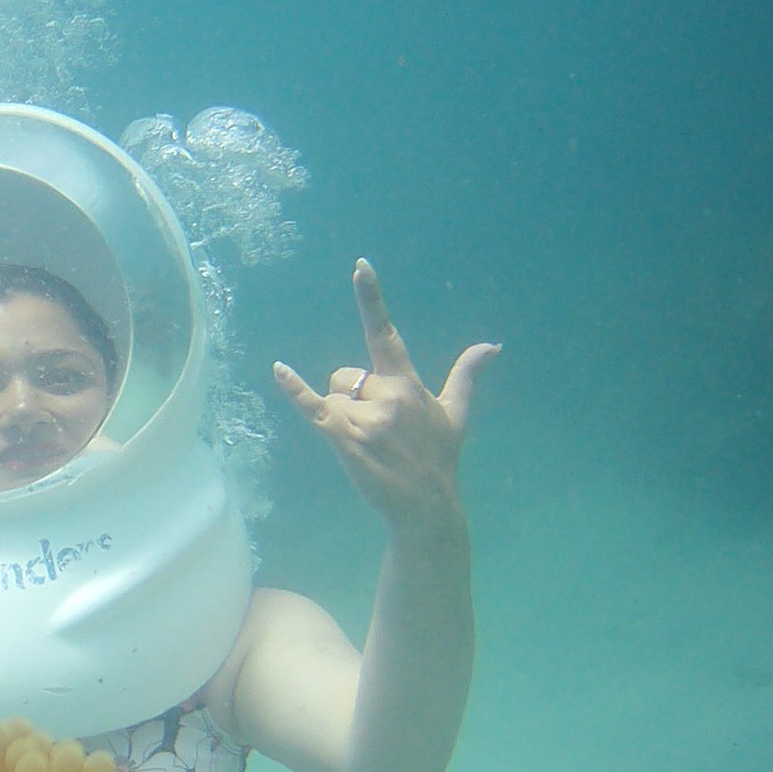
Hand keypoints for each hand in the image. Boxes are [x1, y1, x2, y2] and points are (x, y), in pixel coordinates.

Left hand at [272, 260, 498, 534]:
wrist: (427, 506)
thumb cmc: (438, 458)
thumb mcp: (455, 413)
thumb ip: (467, 374)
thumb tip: (493, 345)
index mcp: (408, 384)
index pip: (385, 333)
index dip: (371, 298)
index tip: (359, 266)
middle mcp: (387, 394)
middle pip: (345, 376)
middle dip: (351, 397)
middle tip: (377, 432)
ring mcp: (365, 417)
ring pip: (331, 395)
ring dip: (340, 415)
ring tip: (367, 445)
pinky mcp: (344, 438)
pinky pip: (312, 407)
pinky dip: (294, 389)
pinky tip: (279, 370)